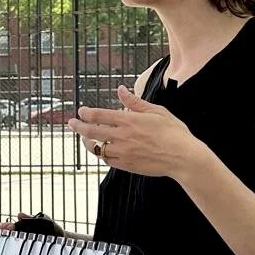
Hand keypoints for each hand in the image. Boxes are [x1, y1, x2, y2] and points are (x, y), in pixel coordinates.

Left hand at [68, 86, 202, 179]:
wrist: (184, 158)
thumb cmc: (174, 132)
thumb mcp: (156, 111)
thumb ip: (135, 102)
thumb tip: (120, 89)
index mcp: (129, 121)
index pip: (98, 115)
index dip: (86, 113)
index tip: (81, 111)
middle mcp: (122, 137)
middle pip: (91, 132)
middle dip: (78, 126)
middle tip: (71, 123)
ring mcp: (123, 153)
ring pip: (97, 148)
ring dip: (87, 142)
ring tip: (84, 138)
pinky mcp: (127, 166)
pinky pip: (107, 161)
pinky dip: (102, 155)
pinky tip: (102, 150)